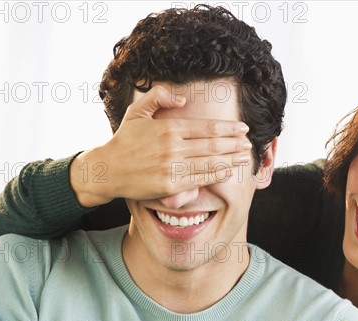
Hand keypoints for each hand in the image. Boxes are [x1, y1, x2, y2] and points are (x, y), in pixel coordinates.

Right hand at [70, 84, 251, 206]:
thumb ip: (159, 97)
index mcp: (168, 128)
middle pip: (213, 145)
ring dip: (231, 159)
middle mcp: (172, 147)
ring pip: (210, 162)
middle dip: (235, 143)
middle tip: (250, 142)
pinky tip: (229, 170)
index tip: (243, 128)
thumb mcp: (137, 111)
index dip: (228, 128)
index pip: (207, 127)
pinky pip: (199, 179)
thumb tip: (184, 98)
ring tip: (245, 156)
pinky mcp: (170, 185)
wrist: (108, 170)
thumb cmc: (125, 140)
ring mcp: (172, 167)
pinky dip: (216, 174)